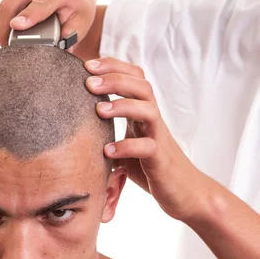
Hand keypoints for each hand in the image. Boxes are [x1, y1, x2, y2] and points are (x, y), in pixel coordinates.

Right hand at [0, 0, 96, 52]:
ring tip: (10, 41)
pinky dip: (6, 17)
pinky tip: (14, 27)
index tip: (16, 26)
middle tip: (6, 47)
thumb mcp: (81, 22)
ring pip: (6, 3)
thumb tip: (59, 48)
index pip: (40, 3)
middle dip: (4, 26)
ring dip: (4, 24)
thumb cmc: (78, 8)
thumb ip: (70, 35)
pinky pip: (5, 2)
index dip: (27, 15)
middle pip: (12, 2)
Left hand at [84, 57, 207, 222]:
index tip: (88, 65)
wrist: (185, 193)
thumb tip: (74, 127)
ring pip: (148, 110)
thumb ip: (108, 134)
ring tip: (99, 111)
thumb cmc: (151, 168)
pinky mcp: (160, 160)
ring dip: (123, 106)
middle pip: (142, 86)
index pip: (135, 77)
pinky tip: (108, 151)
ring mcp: (158, 138)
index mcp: (143, 113)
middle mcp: (153, 120)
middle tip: (90, 83)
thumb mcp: (126, 145)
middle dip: (115, 79)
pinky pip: (147, 147)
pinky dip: (127, 147)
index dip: (113, 66)